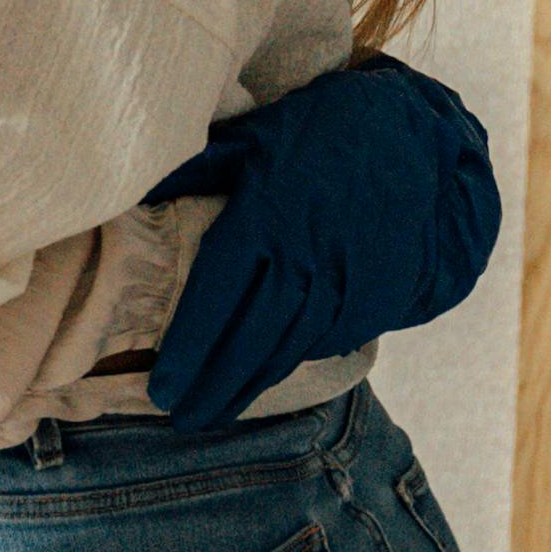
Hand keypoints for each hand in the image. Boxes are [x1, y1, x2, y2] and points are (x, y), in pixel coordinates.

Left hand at [142, 57, 502, 430]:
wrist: (416, 136)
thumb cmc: (320, 131)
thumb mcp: (254, 136)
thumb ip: (197, 170)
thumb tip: (134, 196)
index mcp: (263, 217)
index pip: (215, 299)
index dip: (187, 351)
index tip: (161, 389)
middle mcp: (305, 256)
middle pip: (250, 340)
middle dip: (213, 386)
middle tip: (181, 420)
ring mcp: (347, 280)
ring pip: (290, 348)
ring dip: (251, 386)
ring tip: (216, 412)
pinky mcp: (380, 294)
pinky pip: (331, 339)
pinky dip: (297, 361)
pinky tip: (268, 376)